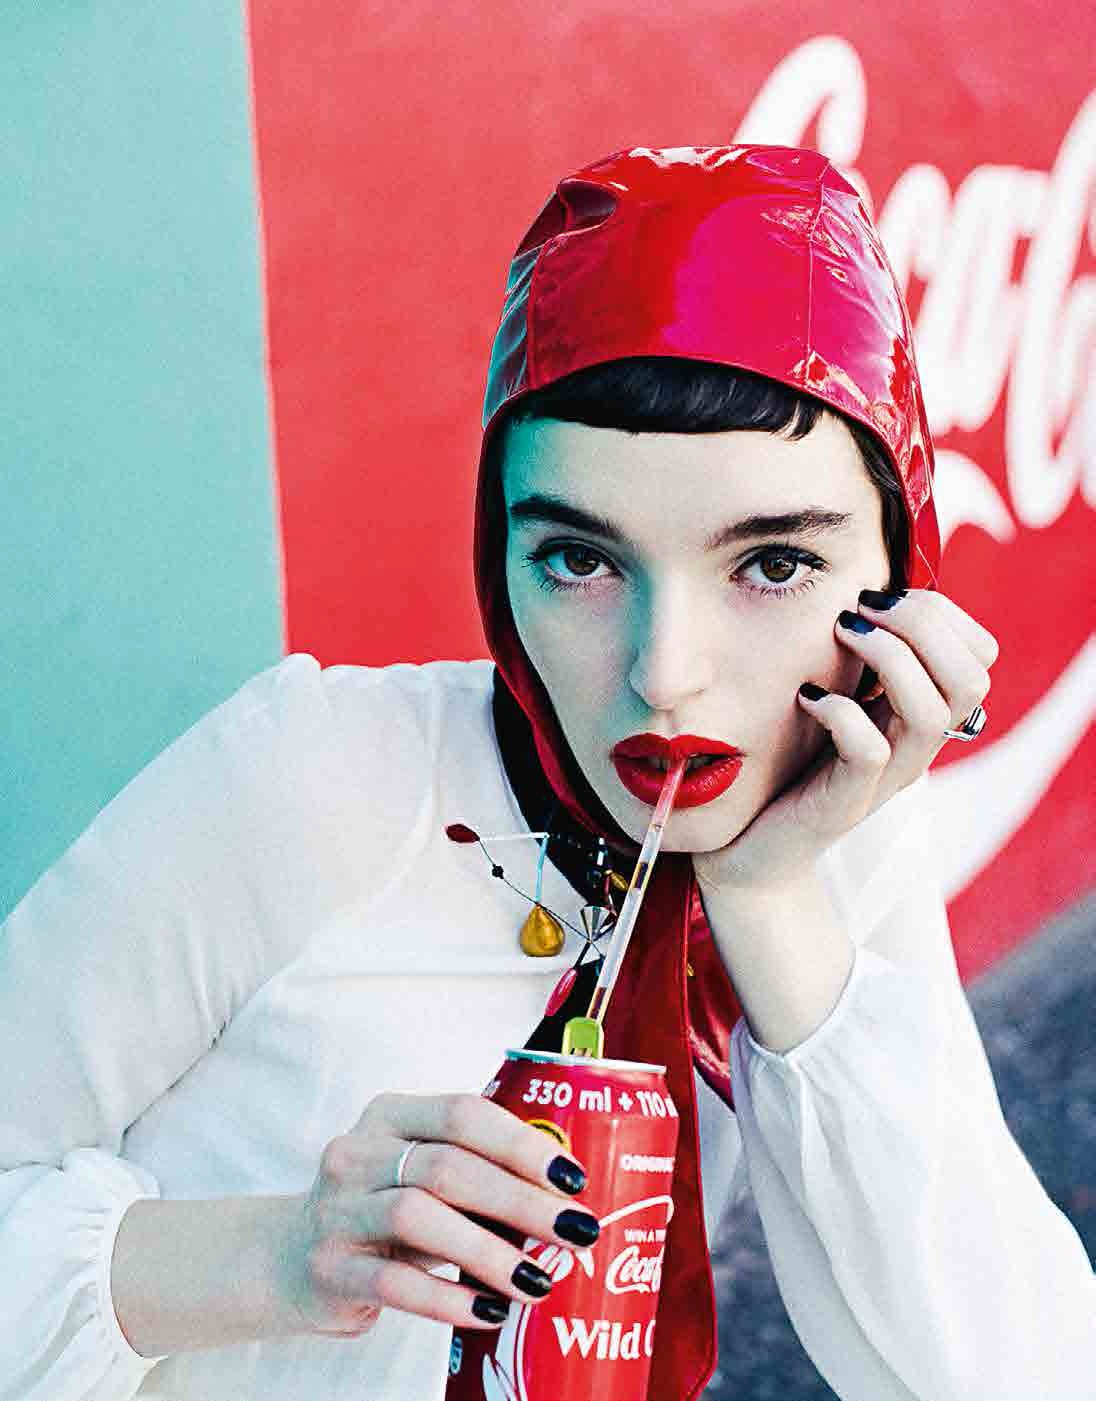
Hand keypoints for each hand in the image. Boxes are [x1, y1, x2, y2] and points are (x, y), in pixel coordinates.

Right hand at [279, 1092, 596, 1335]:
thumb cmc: (382, 1210)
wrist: (289, 1259)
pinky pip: (395, 1283)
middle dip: (521, 1200)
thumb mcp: (419, 1175)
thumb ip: (475, 1174)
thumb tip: (564, 1200)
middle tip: (576, 1230)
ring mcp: (337, 1211)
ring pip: (419, 1218)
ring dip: (488, 1251)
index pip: (463, 1114)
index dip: (521, 1143)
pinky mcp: (328, 1269)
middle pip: (449, 1167)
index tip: (573, 1177)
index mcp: (390, 1115)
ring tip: (538, 1279)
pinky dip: (449, 1298)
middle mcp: (357, 1153)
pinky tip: (490, 1311)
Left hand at [693, 588, 998, 896]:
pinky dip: (840, 711)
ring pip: (932, 712)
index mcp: (920, 715)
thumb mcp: (834, 697)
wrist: (753, 849)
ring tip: (840, 635)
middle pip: (970, 677)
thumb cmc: (789, 764)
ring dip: (889, 657)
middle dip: (921, 624)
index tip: (879, 598)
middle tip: (860, 610)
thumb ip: (859, 658)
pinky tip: (807, 696)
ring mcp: (886, 778)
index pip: (979, 656)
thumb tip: (861, 591)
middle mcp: (915, 747)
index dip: (942, 613)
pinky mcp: (847, 804)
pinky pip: (870, 750)